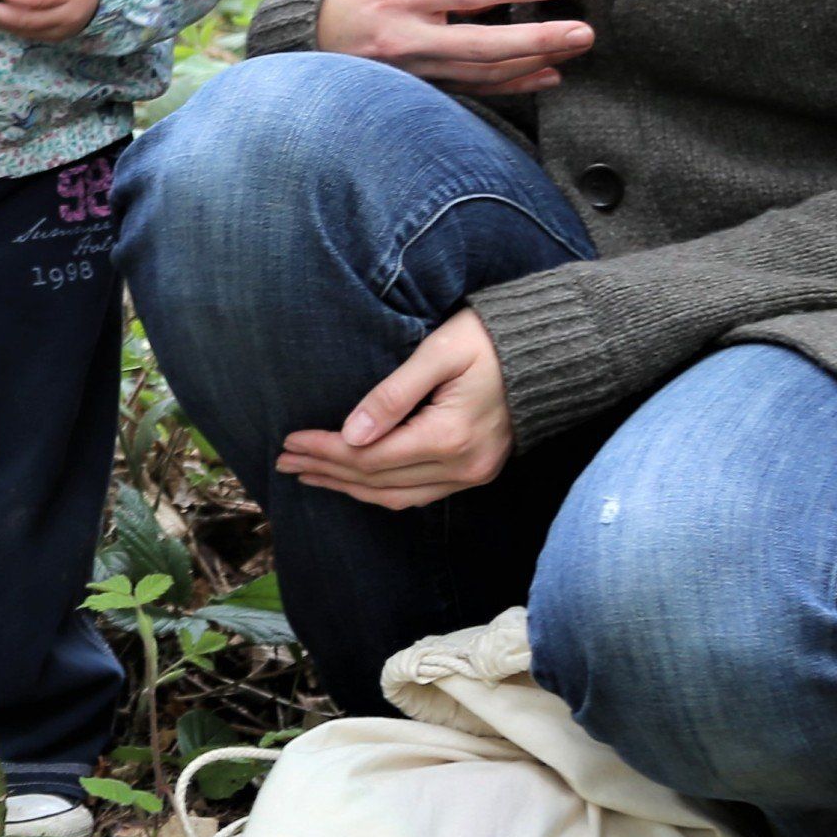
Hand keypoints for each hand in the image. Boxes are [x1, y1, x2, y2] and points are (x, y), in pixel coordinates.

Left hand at [276, 310, 512, 510]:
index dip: (326, 451)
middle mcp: (463, 466)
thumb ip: (392, 394)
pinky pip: (421, 495)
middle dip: (327, 471)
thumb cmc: (491, 340)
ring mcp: (473, 474)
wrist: (552, 351)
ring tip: (309, 474)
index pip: (370, 456)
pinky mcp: (478, 472)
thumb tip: (350, 434)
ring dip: (350, 487)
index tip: (290, 441)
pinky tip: (356, 483)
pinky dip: (382, 490)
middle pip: (378, 480)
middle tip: (284, 460)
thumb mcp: (438, 354)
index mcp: (450, 437)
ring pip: (397, 496)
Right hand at [314, 0, 591, 95]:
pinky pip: (473, 90)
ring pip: (483, 73)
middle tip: (583, 32)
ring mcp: (412, 71)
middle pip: (483, 46)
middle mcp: (406, 39)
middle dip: (539, 40)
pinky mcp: (418, 89)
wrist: (311, 29)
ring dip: (534, 63)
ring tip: (574, 47)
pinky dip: (512, 85)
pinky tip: (547, 75)